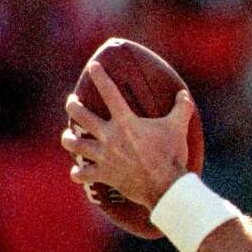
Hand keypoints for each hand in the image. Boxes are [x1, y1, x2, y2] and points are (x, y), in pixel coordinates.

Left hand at [61, 61, 193, 208]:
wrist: (165, 185)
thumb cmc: (171, 154)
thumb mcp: (178, 128)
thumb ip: (181, 108)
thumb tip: (183, 94)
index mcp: (126, 122)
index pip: (110, 93)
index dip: (100, 76)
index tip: (93, 66)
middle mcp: (109, 136)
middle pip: (80, 115)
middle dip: (73, 105)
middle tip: (72, 101)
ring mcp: (103, 156)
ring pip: (74, 143)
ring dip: (68, 138)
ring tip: (68, 136)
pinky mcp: (103, 174)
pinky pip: (82, 173)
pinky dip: (78, 172)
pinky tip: (77, 171)